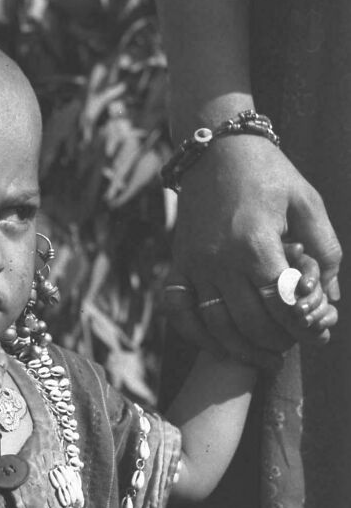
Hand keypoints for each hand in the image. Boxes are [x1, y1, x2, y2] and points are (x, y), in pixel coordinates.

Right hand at [164, 135, 340, 365]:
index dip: (302, 327)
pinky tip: (219, 345)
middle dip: (277, 342)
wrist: (217, 150)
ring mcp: (195, 264)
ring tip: (264, 357)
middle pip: (250, 322)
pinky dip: (198, 335)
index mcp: (257, 243)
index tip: (316, 336)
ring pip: (216, 325)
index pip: (281, 304)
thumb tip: (330, 297)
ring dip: (242, 349)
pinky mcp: (178, 264)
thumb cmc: (269, 174)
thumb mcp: (309, 203)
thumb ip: (324, 251)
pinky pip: (180, 312)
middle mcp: (221, 259)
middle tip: (292, 348)